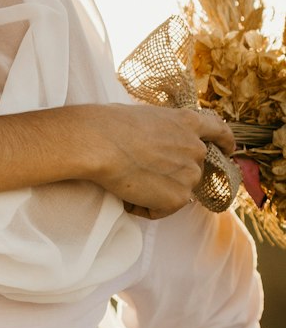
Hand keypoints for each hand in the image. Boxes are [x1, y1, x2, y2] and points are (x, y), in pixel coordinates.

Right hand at [88, 103, 235, 218]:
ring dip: (152, 192)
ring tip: (126, 179)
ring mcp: (191, 174)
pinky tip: (126, 192)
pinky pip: (159, 210)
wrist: (100, 143)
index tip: (228, 149)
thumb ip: (162, 131)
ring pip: (174, 192)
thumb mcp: (145, 117)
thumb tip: (154, 146)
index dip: (225, 141)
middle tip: (142, 174)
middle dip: (172, 177)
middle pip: (191, 170)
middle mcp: (196, 148)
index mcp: (187, 122)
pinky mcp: (179, 198)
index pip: (218, 131)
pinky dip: (141, 207)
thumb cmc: (109, 125)